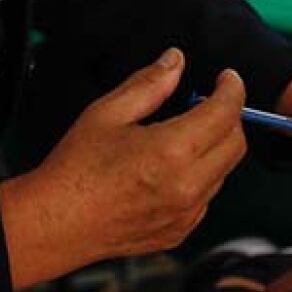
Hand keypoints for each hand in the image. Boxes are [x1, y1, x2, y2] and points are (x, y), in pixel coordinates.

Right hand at [0, 49, 246, 291]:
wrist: (55, 224)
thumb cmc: (75, 169)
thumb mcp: (108, 112)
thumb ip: (149, 83)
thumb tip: (176, 60)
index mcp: (172, 151)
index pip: (226, 112)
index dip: (232, 89)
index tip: (227, 78)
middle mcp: (187, 185)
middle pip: (236, 143)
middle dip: (230, 116)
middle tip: (207, 102)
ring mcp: (186, 213)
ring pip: (224, 171)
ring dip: (216, 147)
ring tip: (184, 134)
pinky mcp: (180, 231)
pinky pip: (207, 196)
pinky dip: (203, 175)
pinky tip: (173, 167)